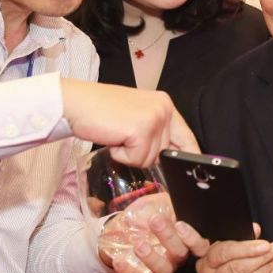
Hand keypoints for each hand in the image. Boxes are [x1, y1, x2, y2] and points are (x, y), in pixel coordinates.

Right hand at [60, 80, 198, 165]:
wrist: (75, 102)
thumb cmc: (100, 110)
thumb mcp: (135, 116)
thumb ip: (154, 132)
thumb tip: (166, 156)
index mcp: (164, 104)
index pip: (186, 137)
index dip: (190, 156)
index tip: (196, 170)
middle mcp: (163, 109)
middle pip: (164, 153)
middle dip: (141, 152)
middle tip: (123, 135)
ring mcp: (154, 119)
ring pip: (150, 159)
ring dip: (129, 154)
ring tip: (116, 133)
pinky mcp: (141, 130)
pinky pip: (136, 160)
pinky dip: (121, 155)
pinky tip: (113, 137)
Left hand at [101, 201, 190, 272]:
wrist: (121, 230)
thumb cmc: (145, 216)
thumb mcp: (158, 204)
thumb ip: (170, 202)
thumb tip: (179, 197)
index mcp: (185, 240)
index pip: (199, 246)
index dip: (192, 238)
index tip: (179, 224)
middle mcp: (176, 258)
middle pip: (180, 254)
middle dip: (168, 237)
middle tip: (154, 221)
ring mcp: (161, 270)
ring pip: (164, 270)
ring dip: (152, 258)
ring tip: (139, 244)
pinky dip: (129, 271)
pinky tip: (119, 260)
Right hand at [186, 222, 272, 272]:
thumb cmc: (227, 262)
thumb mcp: (228, 246)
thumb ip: (241, 237)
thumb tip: (256, 229)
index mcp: (207, 263)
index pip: (224, 254)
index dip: (246, 249)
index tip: (265, 244)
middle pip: (236, 270)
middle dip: (260, 259)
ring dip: (267, 271)